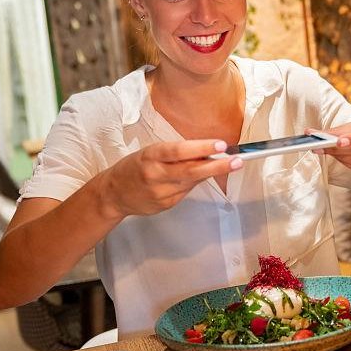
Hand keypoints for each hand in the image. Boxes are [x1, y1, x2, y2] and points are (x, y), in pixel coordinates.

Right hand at [102, 140, 241, 215]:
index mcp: (150, 156)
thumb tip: (206, 151)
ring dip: (211, 172)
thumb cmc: (135, 167)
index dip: (200, 148)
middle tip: (237, 161)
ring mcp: (160, 192)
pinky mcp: (165, 205)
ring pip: (192, 182)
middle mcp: (155, 174)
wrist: (113, 193)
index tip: (220, 145)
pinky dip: (195, 182)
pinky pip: (186, 191)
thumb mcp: (151, 153)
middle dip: (217, 166)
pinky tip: (199, 176)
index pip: (178, 151)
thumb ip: (176, 154)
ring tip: (229, 164)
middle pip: (190, 170)